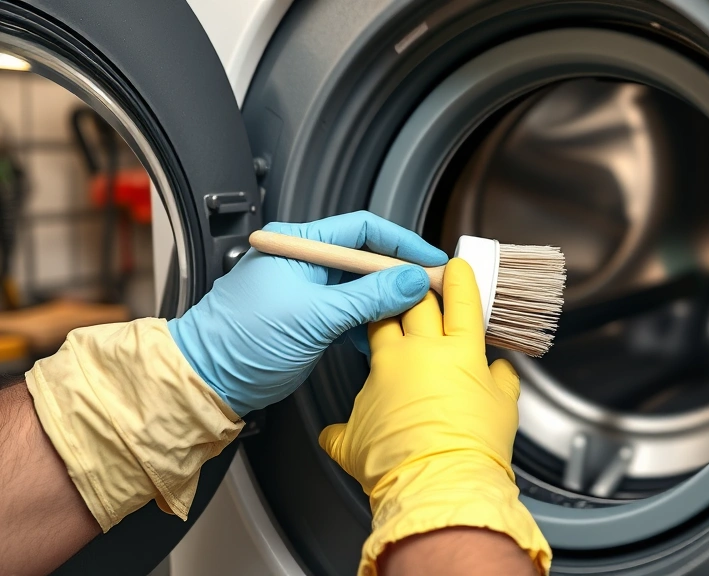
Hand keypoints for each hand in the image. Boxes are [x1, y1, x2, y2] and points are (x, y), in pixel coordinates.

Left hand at [168, 211, 447, 415]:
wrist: (208, 380)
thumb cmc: (241, 341)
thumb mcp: (315, 316)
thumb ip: (368, 298)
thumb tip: (412, 281)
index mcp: (299, 244)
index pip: (363, 230)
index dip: (402, 244)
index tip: (431, 261)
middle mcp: (305, 261)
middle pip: (366, 259)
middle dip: (400, 277)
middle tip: (431, 292)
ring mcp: (307, 290)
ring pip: (362, 290)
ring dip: (386, 304)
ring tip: (412, 318)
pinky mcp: (310, 318)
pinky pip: (351, 314)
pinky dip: (370, 325)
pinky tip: (384, 338)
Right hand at [319, 258, 550, 574]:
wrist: (434, 485)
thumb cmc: (393, 465)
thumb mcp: (351, 446)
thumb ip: (342, 432)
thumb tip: (332, 435)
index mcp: (390, 361)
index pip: (383, 317)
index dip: (382, 302)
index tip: (384, 295)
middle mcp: (429, 353)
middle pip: (421, 303)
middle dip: (417, 286)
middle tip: (418, 274)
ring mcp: (468, 365)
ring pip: (466, 311)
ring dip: (462, 286)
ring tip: (461, 269)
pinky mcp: (499, 388)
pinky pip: (503, 369)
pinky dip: (500, 367)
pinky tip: (500, 365)